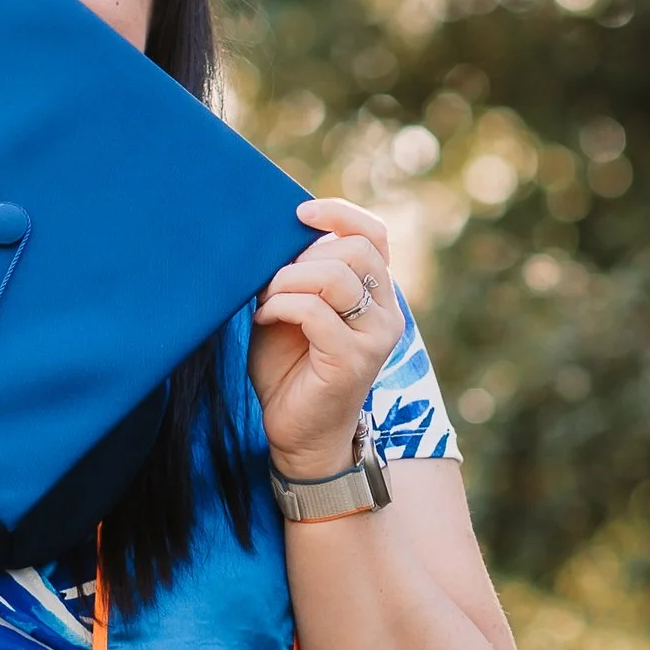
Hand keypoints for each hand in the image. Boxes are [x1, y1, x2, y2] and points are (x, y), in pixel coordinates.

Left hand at [251, 197, 399, 478]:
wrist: (297, 436)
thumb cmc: (290, 372)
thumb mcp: (294, 311)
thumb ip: (300, 275)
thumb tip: (280, 233)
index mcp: (376, 297)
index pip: (375, 236)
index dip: (341, 214)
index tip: (299, 212)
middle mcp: (386, 314)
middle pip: (354, 251)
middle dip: (303, 256)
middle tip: (271, 282)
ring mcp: (375, 338)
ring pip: (335, 277)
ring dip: (288, 280)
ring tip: (266, 301)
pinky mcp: (352, 361)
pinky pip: (314, 312)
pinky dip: (281, 306)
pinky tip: (264, 319)